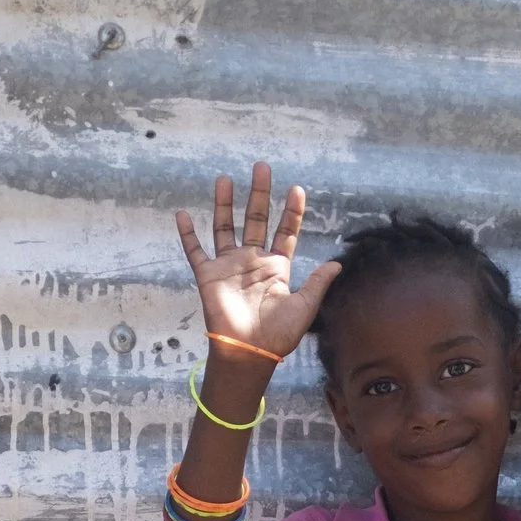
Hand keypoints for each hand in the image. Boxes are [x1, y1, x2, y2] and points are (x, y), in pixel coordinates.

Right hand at [173, 163, 341, 361]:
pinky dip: (187, 234)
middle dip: (259, 194)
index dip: (291, 211)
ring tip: (225, 179)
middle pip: (255, 219)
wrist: (249, 352)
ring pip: (225, 227)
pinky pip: (195, 251)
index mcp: (276, 267)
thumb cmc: (278, 335)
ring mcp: (229, 266)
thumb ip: (318, 283)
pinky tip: (182, 214)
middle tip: (262, 167)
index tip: (297, 189)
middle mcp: (252, 261)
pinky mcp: (208, 276)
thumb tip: (338, 264)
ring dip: (224, 204)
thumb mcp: (304, 307)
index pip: (285, 231)